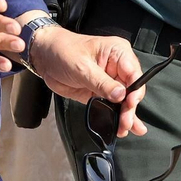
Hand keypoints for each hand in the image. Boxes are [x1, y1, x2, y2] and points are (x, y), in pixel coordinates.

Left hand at [30, 26, 148, 136]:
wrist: (45, 57)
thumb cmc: (63, 52)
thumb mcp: (82, 67)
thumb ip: (101, 82)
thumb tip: (121, 95)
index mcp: (118, 53)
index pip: (134, 73)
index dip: (134, 90)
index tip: (129, 104)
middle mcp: (118, 66)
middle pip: (132, 89)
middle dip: (129, 107)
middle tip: (125, 122)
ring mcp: (110, 81)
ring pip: (124, 100)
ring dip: (126, 115)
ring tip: (125, 129)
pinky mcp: (101, 92)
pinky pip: (113, 105)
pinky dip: (118, 116)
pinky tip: (125, 128)